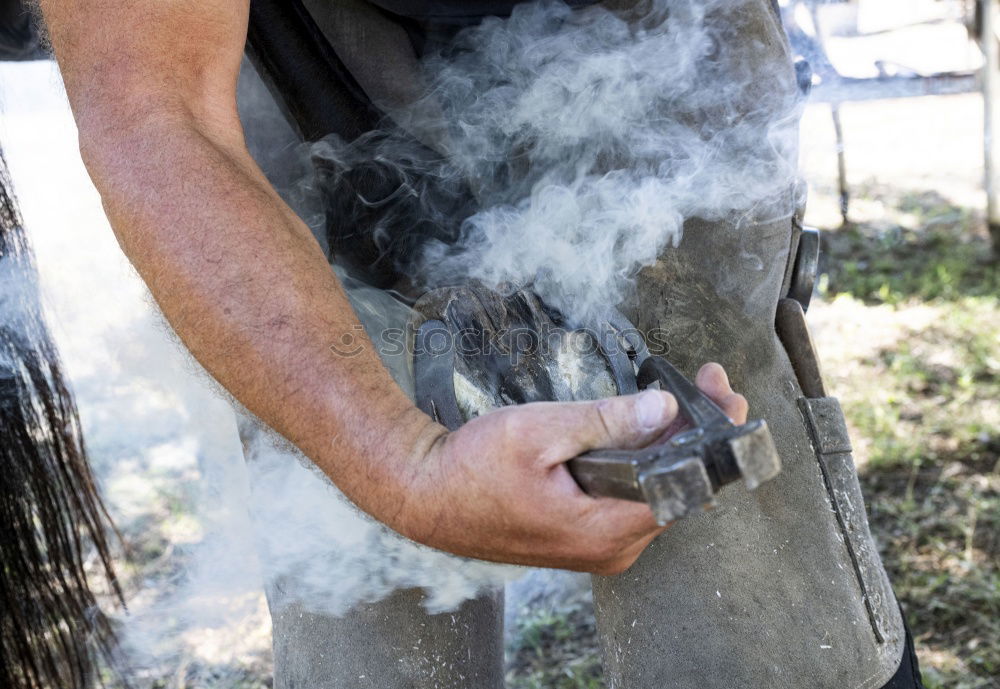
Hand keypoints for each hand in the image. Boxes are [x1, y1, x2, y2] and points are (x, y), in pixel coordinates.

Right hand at [387, 362, 747, 574]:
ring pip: (655, 492)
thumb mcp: (541, 431)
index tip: (723, 394)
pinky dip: (642, 462)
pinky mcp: (585, 536)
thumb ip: (607, 421)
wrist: (425, 495)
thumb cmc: (471, 469)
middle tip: (705, 384)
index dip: (711, 436)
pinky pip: (630, 498)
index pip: (687, 484)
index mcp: (605, 529)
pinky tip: (641, 431)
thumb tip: (665, 408)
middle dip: (695, 432)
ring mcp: (599, 546)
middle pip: (677, 488)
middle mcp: (611, 548)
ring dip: (669, 445)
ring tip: (677, 399)